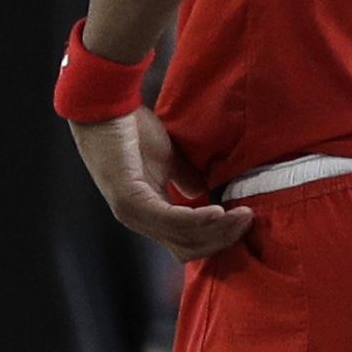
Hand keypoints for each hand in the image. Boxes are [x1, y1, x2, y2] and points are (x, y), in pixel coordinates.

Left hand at [69, 108, 250, 263]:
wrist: (103, 103)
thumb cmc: (129, 126)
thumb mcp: (166, 157)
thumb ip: (184, 178)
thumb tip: (205, 194)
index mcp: (146, 212)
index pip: (186, 242)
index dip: (217, 237)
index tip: (244, 222)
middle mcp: (137, 219)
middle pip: (188, 247)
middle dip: (222, 238)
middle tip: (249, 220)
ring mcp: (131, 212)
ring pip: (183, 237)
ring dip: (217, 229)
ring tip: (242, 216)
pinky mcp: (129, 199)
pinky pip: (171, 219)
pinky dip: (198, 219)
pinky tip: (219, 211)